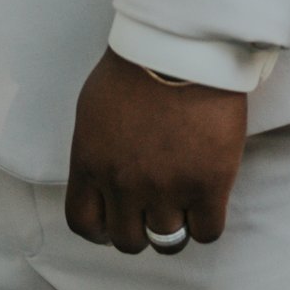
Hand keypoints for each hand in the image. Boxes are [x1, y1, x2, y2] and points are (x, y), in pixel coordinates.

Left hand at [65, 51, 246, 253]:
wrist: (180, 49)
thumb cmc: (135, 68)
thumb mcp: (93, 111)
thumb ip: (95, 151)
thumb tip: (101, 175)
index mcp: (91, 164)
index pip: (83, 223)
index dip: (100, 230)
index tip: (113, 223)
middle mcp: (123, 184)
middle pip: (127, 240)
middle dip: (139, 230)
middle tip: (153, 212)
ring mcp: (166, 188)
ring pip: (166, 241)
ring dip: (174, 228)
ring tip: (184, 207)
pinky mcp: (207, 185)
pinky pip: (207, 232)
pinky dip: (206, 224)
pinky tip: (207, 204)